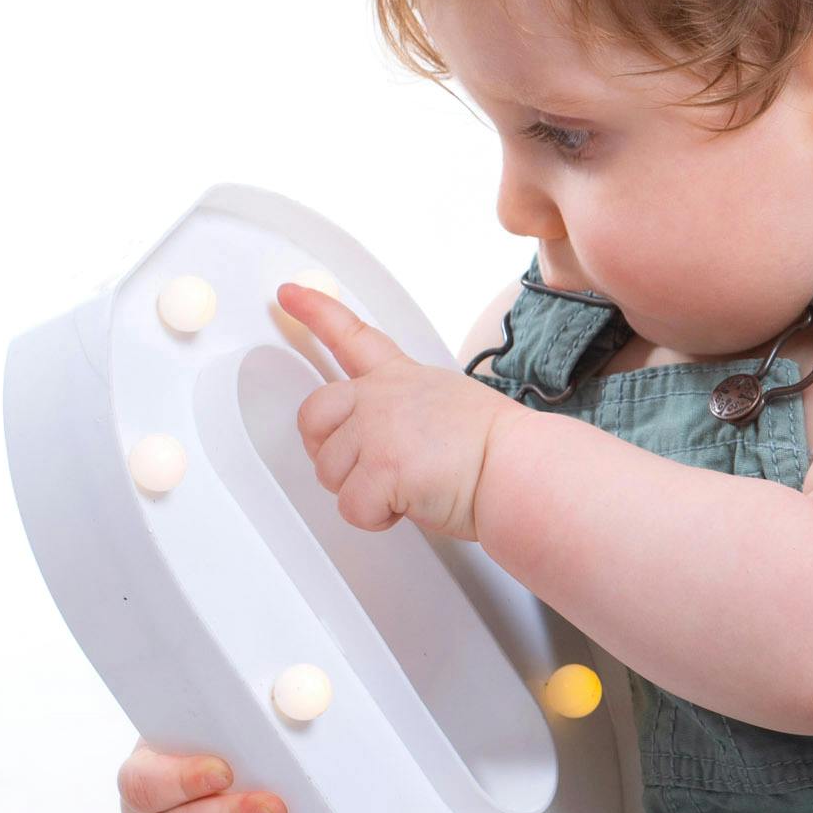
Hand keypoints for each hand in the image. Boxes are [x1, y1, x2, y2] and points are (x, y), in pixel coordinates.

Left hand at [280, 280, 519, 541]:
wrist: (524, 469)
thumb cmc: (499, 450)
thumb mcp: (448, 404)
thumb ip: (404, 411)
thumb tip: (388, 445)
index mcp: (402, 378)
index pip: (352, 336)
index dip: (316, 312)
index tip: (288, 294)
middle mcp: (382, 396)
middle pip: (313, 417)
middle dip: (330, 451)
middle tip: (372, 468)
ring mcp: (378, 428)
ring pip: (330, 472)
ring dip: (364, 492)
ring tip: (411, 486)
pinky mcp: (380, 467)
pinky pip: (351, 507)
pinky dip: (378, 518)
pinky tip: (411, 504)